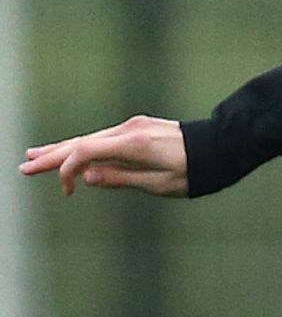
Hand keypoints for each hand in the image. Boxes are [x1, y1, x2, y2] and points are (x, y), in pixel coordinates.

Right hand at [19, 115, 187, 197]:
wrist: (221, 145)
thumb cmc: (194, 171)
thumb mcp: (159, 184)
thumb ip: (121, 179)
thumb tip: (87, 177)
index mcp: (134, 144)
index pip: (86, 151)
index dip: (67, 170)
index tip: (67, 191)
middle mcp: (130, 129)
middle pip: (83, 142)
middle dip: (53, 155)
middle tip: (25, 165)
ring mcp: (135, 126)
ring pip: (92, 138)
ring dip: (65, 148)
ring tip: (38, 155)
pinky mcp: (140, 127)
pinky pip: (105, 138)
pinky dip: (85, 145)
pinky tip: (72, 150)